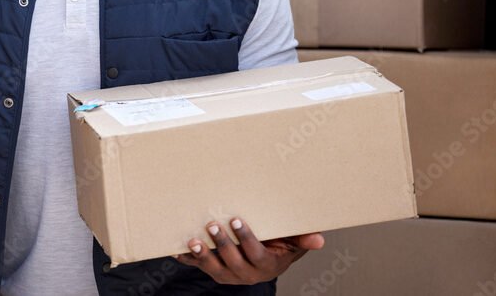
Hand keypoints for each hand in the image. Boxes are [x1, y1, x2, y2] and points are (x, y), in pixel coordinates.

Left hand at [175, 218, 323, 284]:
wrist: (265, 262)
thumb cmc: (279, 246)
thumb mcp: (293, 244)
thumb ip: (303, 240)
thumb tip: (319, 239)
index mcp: (266, 265)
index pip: (255, 253)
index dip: (245, 238)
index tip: (237, 220)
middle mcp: (246, 274)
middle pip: (232, 261)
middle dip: (221, 243)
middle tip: (212, 224)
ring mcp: (228, 274)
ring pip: (214, 268)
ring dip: (202, 255)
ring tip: (193, 241)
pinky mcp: (215, 270)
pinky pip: (198, 266)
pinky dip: (187, 259)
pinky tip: (175, 250)